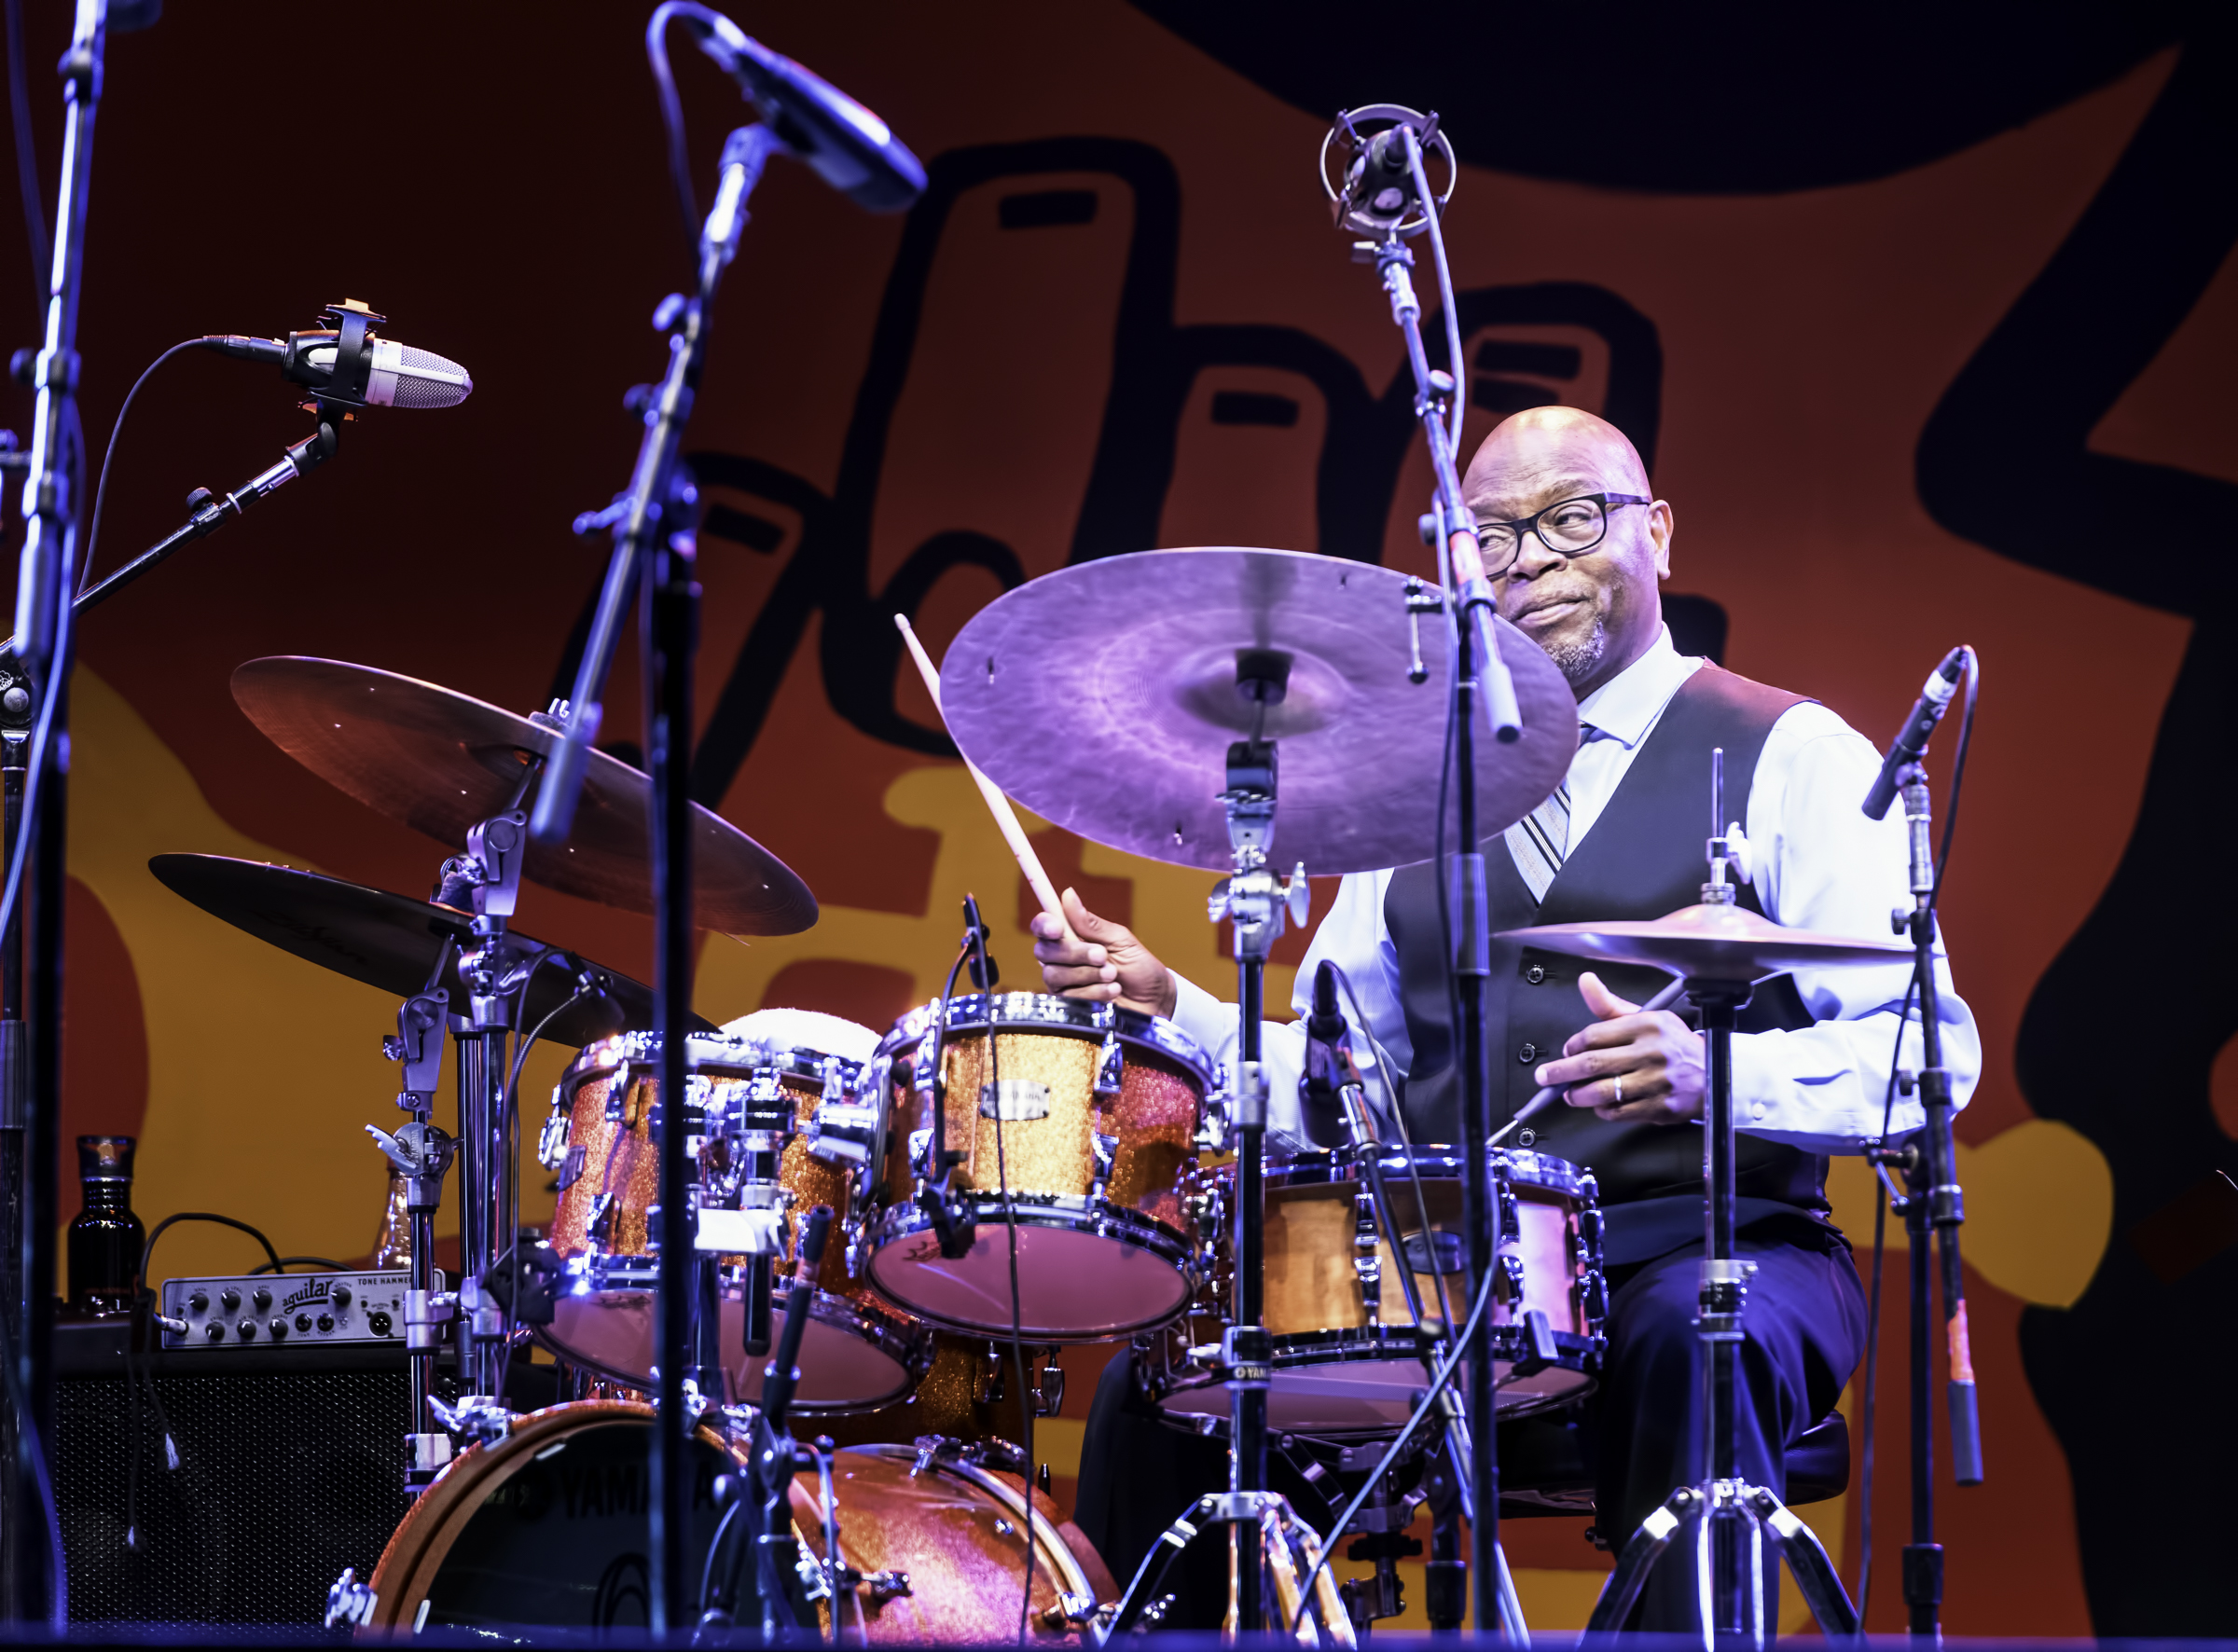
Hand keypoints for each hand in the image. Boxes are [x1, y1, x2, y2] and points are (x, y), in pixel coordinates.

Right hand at [1030, 887, 1176, 1017]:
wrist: (1156, 1000)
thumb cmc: (1140, 967)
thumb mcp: (1121, 940)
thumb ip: (1092, 923)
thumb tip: (1068, 894)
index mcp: (1073, 937)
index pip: (1043, 927)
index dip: (1044, 925)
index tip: (1057, 928)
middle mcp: (1063, 960)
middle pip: (1044, 952)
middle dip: (1074, 952)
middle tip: (1103, 955)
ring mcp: (1066, 985)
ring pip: (1054, 975)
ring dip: (1089, 973)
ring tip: (1113, 974)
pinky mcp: (1072, 1007)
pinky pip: (1070, 997)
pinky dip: (1095, 991)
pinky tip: (1113, 991)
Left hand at [1536, 971, 1704, 1124]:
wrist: (1716, 1073)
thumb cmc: (1674, 1046)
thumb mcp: (1647, 1018)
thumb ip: (1611, 1005)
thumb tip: (1585, 981)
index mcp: (1647, 1025)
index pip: (1594, 1035)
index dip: (1571, 1046)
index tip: (1565, 1052)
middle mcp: (1652, 1051)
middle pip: (1592, 1063)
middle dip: (1561, 1072)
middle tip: (1546, 1077)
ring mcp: (1656, 1081)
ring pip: (1602, 1091)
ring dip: (1578, 1095)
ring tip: (1570, 1093)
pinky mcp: (1660, 1107)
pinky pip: (1619, 1112)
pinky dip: (1602, 1110)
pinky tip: (1599, 1104)